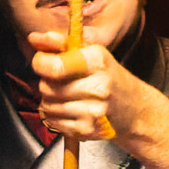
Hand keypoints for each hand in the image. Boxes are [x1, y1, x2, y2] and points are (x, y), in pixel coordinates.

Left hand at [28, 30, 151, 143]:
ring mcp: (93, 111)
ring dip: (50, 101)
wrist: (135, 109)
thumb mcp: (90, 53)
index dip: (40, 64)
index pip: (55, 67)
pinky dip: (55, 116)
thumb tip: (33, 38)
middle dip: (47, 83)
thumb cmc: (108, 77)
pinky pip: (53, 122)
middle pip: (47, 87)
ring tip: (66, 96)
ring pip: (47, 105)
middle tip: (60, 82)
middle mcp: (97, 87)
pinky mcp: (87, 130)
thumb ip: (59, 43)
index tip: (43, 63)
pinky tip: (69, 110)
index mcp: (97, 61)